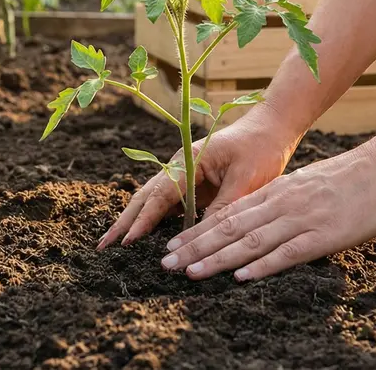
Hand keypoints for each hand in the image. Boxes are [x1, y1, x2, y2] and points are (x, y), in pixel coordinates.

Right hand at [99, 108, 296, 249]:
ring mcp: (185, 176)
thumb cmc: (260, 148)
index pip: (160, 195)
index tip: (126, 241)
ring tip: (115, 245)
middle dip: (125, 222)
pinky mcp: (194, 186)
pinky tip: (144, 239)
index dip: (143, 220)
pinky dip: (154, 221)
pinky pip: (169, 206)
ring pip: (152, 202)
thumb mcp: (247, 180)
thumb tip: (203, 239)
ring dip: (134, 222)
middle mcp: (180, 167)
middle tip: (102, 246)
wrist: (272, 128)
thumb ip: (224, 209)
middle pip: (145, 197)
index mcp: (189, 161)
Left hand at [158, 141, 375, 280]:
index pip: (228, 213)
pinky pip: (286, 252)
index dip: (198, 231)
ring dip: (216, 258)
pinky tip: (240, 276)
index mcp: (277, 191)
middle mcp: (281, 203)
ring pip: (249, 241)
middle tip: (165, 263)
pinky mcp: (323, 234)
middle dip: (195, 247)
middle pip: (228, 227)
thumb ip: (284, 201)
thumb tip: (263, 219)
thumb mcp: (308, 185)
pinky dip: (261, 265)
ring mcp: (300, 218)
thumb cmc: (353, 178)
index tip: (174, 245)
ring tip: (189, 271)